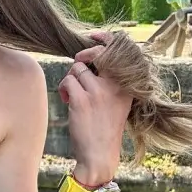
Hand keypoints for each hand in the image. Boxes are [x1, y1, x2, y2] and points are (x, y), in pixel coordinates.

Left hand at [56, 32, 133, 185]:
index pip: (119, 51)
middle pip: (95, 53)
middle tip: (77, 67)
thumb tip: (88, 59)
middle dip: (82, 57)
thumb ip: (109, 81)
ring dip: (71, 79)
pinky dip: (64, 89)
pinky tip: (68, 101)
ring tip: (73, 95)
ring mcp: (99, 92)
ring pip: (76, 68)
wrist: (99, 155)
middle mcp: (115, 85)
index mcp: (126, 85)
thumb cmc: (104, 128)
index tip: (93, 36)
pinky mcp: (82, 100)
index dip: (105, 38)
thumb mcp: (116, 102)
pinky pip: (67, 80)